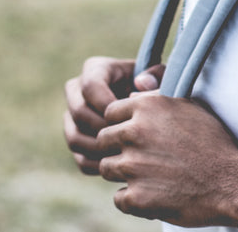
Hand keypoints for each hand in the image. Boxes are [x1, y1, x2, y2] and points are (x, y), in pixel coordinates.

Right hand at [63, 56, 164, 174]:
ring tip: (125, 154)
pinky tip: (122, 167)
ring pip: (75, 137)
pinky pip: (80, 158)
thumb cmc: (160, 89)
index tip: (129, 116)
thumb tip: (141, 82)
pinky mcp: (77, 140)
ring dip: (100, 150)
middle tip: (127, 139)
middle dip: (104, 129)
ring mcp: (73, 117)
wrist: (154, 110)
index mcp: (96, 70)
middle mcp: (77, 91)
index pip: (90, 86)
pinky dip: (99, 165)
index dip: (107, 103)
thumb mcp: (164, 77)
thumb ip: (157, 76)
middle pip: (78, 112)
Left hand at [96, 93, 237, 226]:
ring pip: (107, 168)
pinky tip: (155, 194)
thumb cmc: (213, 141)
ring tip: (151, 175)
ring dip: (124, 173)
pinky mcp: (136, 196)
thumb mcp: (190, 107)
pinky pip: (118, 198)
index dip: (122, 125)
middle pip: (103, 140)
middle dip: (119, 148)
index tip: (138, 135)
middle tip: (144, 157)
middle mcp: (135, 133)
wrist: (232, 181)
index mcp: (147, 107)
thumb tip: (135, 84)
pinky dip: (134, 199)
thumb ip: (157, 96)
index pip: (110, 113)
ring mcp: (133, 166)